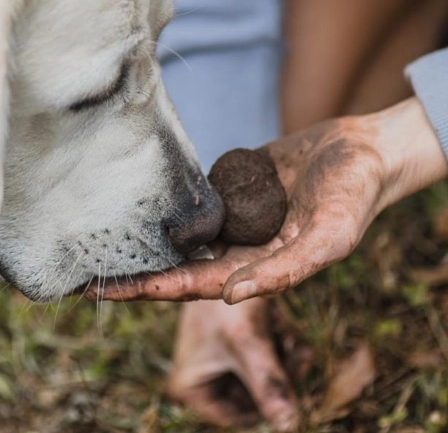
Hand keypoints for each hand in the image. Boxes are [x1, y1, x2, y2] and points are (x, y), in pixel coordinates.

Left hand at [90, 97, 447, 303]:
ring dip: (145, 237)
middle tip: (82, 274)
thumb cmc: (354, 198)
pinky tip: (133, 199)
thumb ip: (285, 270)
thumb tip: (230, 296)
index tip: (104, 292)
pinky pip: (195, 196)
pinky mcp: (235, 184)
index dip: (149, 290)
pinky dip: (167, 203)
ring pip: (180, 233)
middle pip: (175, 264)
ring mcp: (236, 215)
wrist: (366, 152)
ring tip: (98, 237)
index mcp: (257, 267)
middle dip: (133, 272)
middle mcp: (240, 247)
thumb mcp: (329, 238)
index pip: (191, 285)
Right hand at [166, 299, 298, 430]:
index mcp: (190, 388)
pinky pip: (264, 356)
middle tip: (296, 355)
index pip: (238, 416)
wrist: (219, 253)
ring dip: (284, 358)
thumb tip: (290, 424)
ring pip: (263, 376)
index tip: (288, 382)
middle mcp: (201, 377)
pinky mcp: (235, 342)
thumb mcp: (249, 343)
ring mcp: (219, 360)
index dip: (266, 403)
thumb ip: (270, 384)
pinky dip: (278, 344)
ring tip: (289, 336)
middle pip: (253, 396)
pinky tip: (285, 327)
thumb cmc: (224, 297)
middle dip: (278, 375)